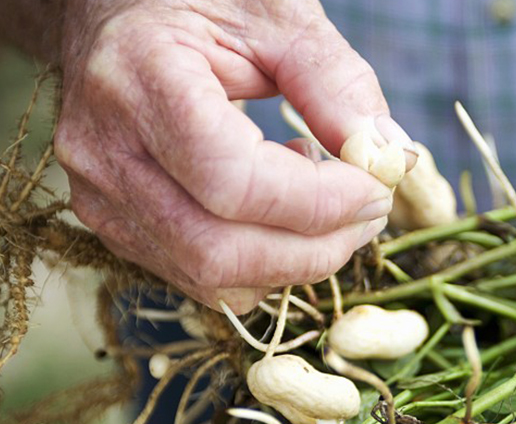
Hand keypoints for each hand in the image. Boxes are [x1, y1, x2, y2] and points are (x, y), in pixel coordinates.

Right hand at [54, 0, 416, 312]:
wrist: (117, 14)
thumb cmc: (200, 2)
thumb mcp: (276, 16)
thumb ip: (335, 81)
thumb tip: (387, 156)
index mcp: (139, 81)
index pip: (234, 182)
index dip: (320, 202)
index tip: (376, 188)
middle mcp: (105, 152)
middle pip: (220, 251)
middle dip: (316, 249)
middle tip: (369, 213)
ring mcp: (101, 198)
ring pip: (212, 278)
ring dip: (293, 260)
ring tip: (326, 203)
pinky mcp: (115, 226)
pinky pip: (202, 278)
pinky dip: (262, 264)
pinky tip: (281, 212)